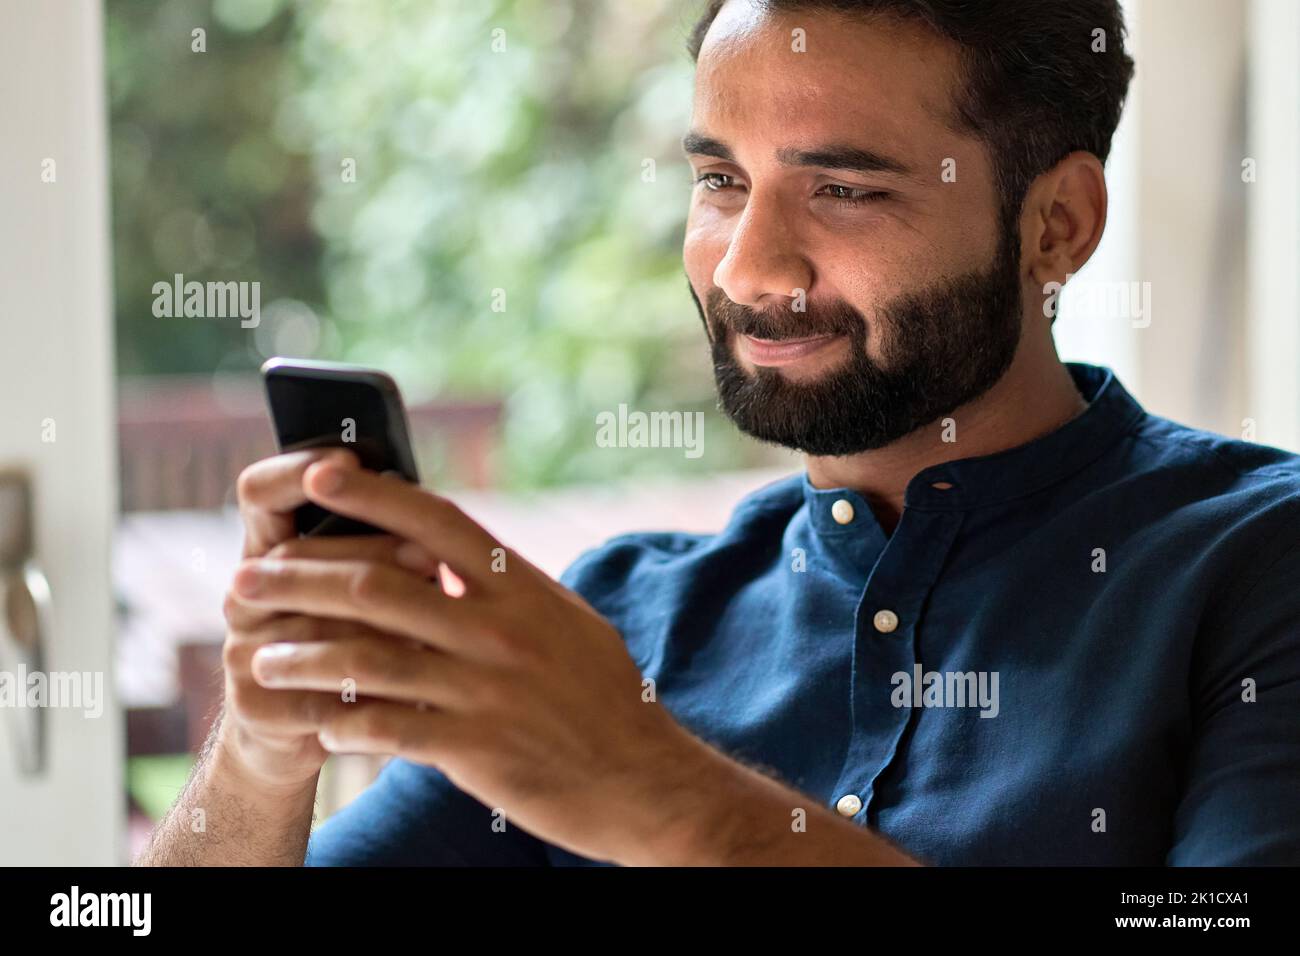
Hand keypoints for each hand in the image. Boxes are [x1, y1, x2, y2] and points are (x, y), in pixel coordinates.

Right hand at [218, 450, 441, 792]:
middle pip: (300, 557)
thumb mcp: (370, 589)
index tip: (345, 455)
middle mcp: (246, 593)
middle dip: (370, 555)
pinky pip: (319, 694)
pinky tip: (416, 695)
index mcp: (272, 550)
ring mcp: (242, 650)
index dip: (294, 471)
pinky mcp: (255, 708)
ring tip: (435, 630)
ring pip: (317, 628)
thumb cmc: (359, 641)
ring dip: (380, 629)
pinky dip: (371, 695)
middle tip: (429, 558)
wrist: (310, 735)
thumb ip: (386, 547)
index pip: (260, 493)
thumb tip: (424, 515)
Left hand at [230, 461, 710, 862]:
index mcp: (521, 584)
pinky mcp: (473, 748)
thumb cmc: (602, 693)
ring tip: (258, 660)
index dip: (370, 492)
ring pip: (366, 658)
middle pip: (376, 585)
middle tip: (245, 579)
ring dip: (300, 657)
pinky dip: (342, 722)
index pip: (433, 520)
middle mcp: (498, 627)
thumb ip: (507, 584)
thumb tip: (448, 550)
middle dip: (298, 577)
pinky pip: (385, 729)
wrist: (644, 777)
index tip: (316, 474)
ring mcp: (484, 688)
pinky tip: (317, 723)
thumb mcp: (563, 619)